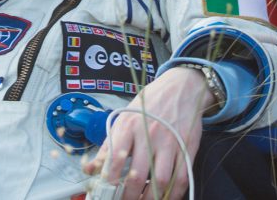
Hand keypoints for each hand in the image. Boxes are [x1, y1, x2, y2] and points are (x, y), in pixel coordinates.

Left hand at [83, 68, 211, 199]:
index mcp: (129, 125)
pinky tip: (165, 198)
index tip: (105, 192)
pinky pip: (181, 178)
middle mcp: (149, 134)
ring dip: (150, 198)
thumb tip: (89, 169)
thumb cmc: (149, 104)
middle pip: (137, 174)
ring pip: (160, 180)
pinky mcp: (187, 148)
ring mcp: (170, 142)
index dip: (109, 180)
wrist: (180, 88)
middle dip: (128, 196)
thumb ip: (107, 146)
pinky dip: (174, 194)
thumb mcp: (123, 118)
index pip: (115, 158)